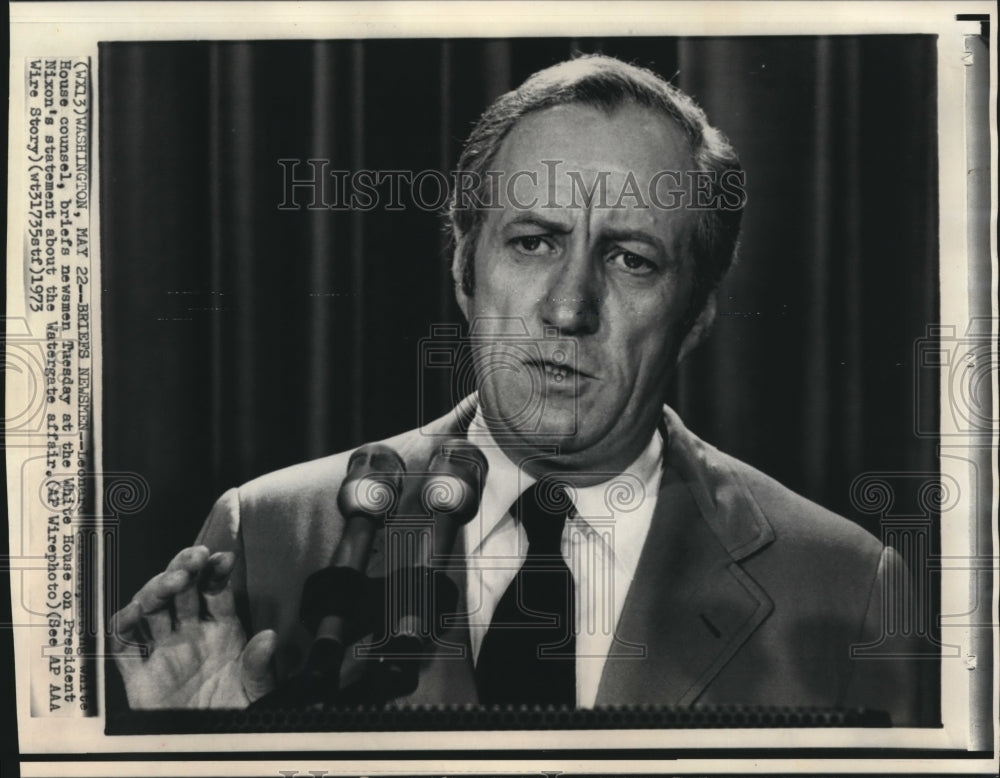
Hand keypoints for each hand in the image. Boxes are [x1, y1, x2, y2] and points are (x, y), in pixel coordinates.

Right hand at [110, 545, 275, 708]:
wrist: (214, 748)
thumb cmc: (238, 713)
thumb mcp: (257, 689)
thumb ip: (259, 664)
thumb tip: (269, 637)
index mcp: (222, 630)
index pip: (216, 591)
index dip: (217, 571)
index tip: (224, 558)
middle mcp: (191, 634)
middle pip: (182, 591)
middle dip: (186, 568)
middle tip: (195, 556)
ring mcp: (164, 651)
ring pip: (152, 608)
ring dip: (158, 588)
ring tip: (174, 579)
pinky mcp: (140, 676)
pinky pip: (124, 646)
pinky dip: (124, 625)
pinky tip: (135, 611)